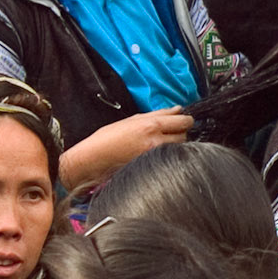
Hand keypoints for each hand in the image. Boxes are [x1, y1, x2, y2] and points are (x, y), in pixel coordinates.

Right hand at [61, 110, 194, 191]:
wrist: (92, 160)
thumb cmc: (107, 139)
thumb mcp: (131, 120)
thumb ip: (157, 114)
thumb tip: (177, 110)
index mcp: (150, 126)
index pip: (182, 120)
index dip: (185, 119)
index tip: (184, 119)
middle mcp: (155, 142)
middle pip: (184, 135)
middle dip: (181, 132)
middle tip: (171, 132)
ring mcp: (154, 158)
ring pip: (178, 149)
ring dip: (175, 145)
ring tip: (160, 144)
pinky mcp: (151, 169)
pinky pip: (168, 159)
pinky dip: (167, 156)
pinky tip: (156, 155)